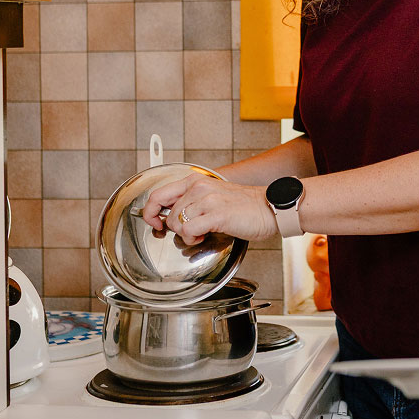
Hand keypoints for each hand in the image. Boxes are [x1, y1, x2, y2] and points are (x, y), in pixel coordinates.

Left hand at [139, 173, 277, 244]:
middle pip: (167, 213)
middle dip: (174, 228)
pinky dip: (193, 237)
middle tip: (189, 231)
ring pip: (176, 223)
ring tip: (202, 232)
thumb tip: (169, 215)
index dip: (149, 212)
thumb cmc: (244, 206)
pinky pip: (188, 230)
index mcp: (195, 181)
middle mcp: (199, 187)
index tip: (155, 223)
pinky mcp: (216, 214)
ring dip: (186, 234)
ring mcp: (207, 200)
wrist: (269, 208)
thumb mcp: (212, 195)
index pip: (158, 194)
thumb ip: (191, 201)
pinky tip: (204, 235)